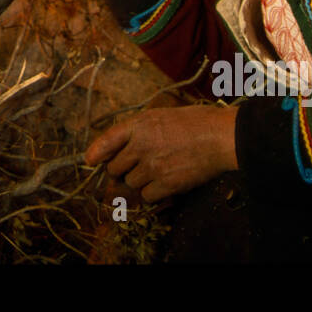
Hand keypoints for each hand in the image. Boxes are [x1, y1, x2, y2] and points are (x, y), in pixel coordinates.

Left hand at [84, 105, 238, 202]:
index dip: (96, 152)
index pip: (108, 140)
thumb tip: (120, 145)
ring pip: (130, 183)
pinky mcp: (166, 184)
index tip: (90, 160)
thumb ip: (138, 129)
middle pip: (115, 168)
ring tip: (156, 170)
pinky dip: (152, 193)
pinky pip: (146, 196)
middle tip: (133, 166)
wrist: (220, 137)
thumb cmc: (196, 122)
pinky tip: (164, 182)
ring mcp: (152, 166)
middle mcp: (141, 146)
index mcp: (139, 125)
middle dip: (120, 169)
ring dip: (139, 180)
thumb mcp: (161, 115)